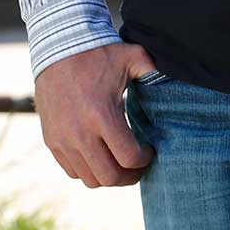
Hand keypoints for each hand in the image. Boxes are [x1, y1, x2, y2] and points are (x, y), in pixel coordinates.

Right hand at [34, 43, 158, 187]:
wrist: (57, 49)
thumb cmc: (99, 54)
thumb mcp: (133, 57)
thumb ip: (155, 71)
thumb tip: (177, 78)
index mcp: (101, 115)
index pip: (128, 158)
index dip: (144, 160)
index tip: (150, 151)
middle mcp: (79, 132)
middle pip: (109, 177)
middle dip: (130, 176)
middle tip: (138, 166)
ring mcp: (62, 139)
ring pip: (90, 179)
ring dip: (109, 176)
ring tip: (120, 163)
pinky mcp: (51, 141)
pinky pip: (72, 171)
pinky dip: (88, 170)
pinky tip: (101, 155)